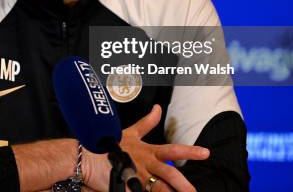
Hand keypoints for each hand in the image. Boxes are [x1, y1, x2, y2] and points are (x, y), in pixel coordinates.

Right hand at [81, 105, 208, 191]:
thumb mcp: (130, 132)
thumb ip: (147, 123)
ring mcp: (136, 177)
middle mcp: (145, 164)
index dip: (190, 151)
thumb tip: (157, 108)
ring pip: (158, 189)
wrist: (86, 158)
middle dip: (183, 184)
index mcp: (148, 151)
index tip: (206, 153)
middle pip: (169, 173)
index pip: (173, 149)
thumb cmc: (107, 145)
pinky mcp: (126, 188)